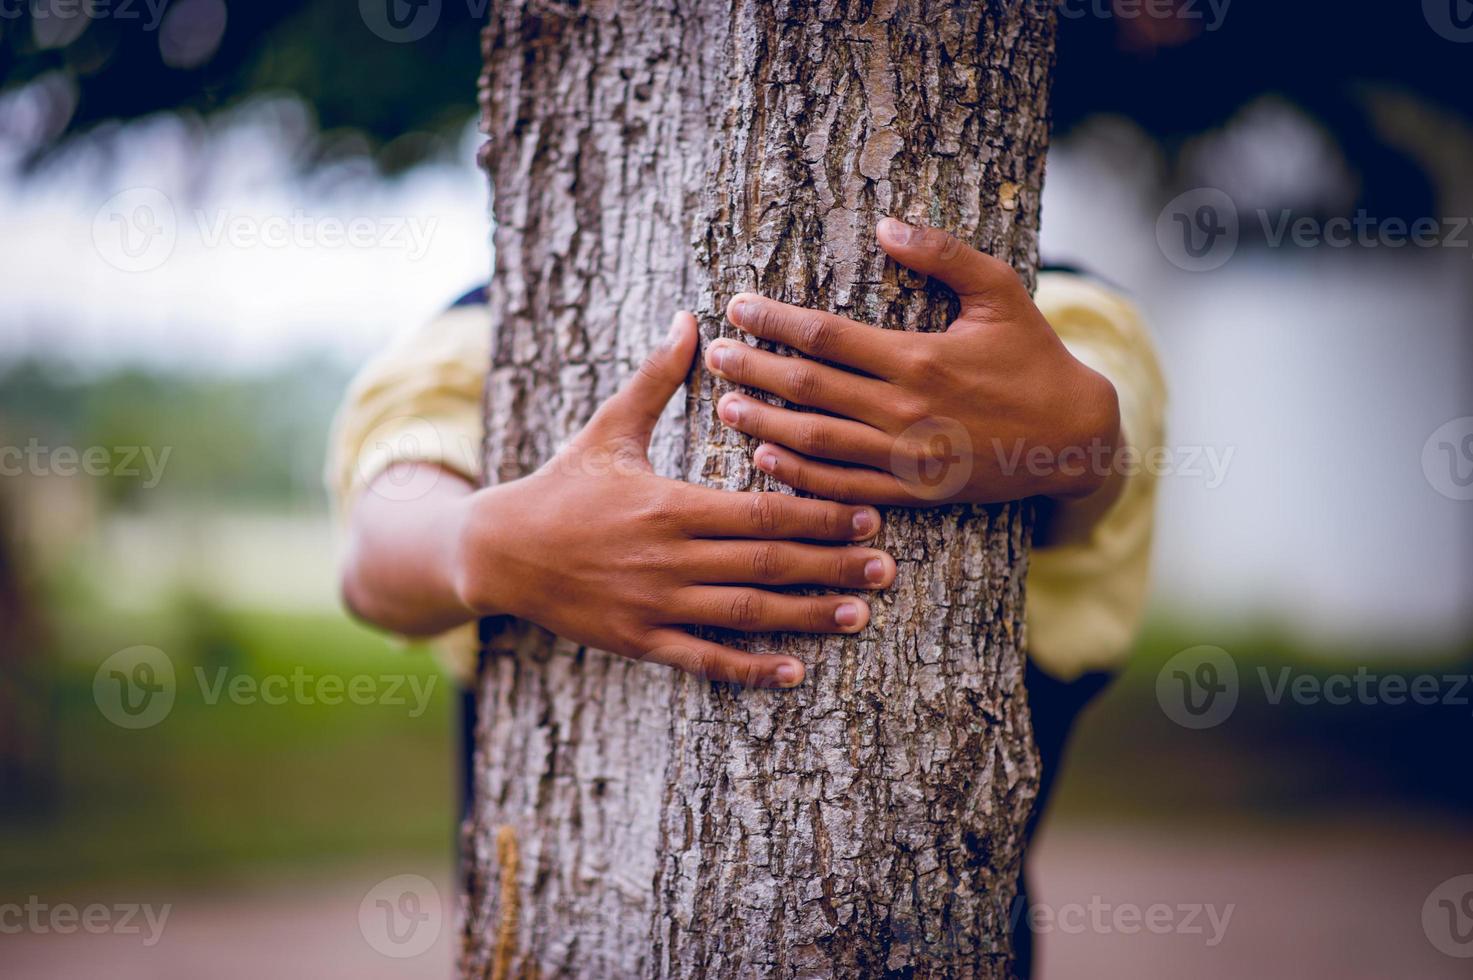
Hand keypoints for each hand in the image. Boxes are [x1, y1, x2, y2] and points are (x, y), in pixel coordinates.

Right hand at [451, 311, 896, 687]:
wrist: (497, 552)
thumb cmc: (561, 485)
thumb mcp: (607, 428)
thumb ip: (655, 378)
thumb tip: (690, 320)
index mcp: (669, 503)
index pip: (760, 510)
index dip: (819, 513)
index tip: (868, 514)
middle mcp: (668, 557)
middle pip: (766, 562)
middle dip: (831, 565)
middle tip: (887, 568)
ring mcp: (655, 604)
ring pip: (746, 613)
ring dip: (808, 616)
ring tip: (860, 614)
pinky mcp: (640, 640)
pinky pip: (704, 659)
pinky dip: (750, 670)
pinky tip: (794, 673)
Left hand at [704, 218, 1120, 505]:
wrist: (1072, 438)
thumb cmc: (1034, 357)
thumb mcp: (1000, 293)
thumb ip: (944, 255)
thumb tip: (885, 226)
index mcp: (919, 358)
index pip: (826, 336)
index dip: (775, 321)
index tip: (738, 309)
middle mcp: (904, 409)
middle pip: (809, 387)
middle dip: (755, 369)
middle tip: (715, 356)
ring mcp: (905, 455)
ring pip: (816, 439)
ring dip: (764, 422)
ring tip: (723, 405)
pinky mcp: (910, 489)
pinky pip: (842, 484)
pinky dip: (799, 474)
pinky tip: (764, 457)